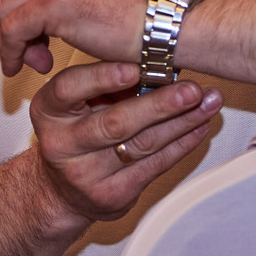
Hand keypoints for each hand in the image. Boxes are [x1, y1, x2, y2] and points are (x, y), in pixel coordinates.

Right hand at [30, 60, 221, 223]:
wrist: (62, 191)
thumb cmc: (76, 132)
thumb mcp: (77, 103)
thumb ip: (106, 83)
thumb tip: (157, 59)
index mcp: (48, 111)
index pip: (69, 88)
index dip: (103, 77)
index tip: (134, 67)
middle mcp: (62, 144)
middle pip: (116, 123)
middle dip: (160, 104)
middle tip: (191, 89)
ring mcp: (86, 174)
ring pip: (143, 145)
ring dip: (182, 122)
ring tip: (207, 103)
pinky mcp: (112, 196)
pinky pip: (155, 166)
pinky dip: (182, 143)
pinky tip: (198, 126)